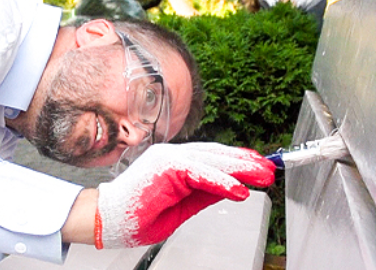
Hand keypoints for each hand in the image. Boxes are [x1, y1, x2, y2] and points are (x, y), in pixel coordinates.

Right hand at [95, 142, 274, 248]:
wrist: (106, 219)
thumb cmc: (136, 215)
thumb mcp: (182, 207)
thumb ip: (204, 194)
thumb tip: (231, 189)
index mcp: (175, 164)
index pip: (213, 157)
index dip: (238, 161)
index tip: (260, 167)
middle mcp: (172, 155)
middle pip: (216, 155)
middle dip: (246, 163)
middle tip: (270, 170)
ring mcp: (167, 158)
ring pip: (211, 159)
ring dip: (240, 168)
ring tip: (262, 176)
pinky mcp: (163, 166)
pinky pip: (199, 172)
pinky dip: (221, 180)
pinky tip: (239, 188)